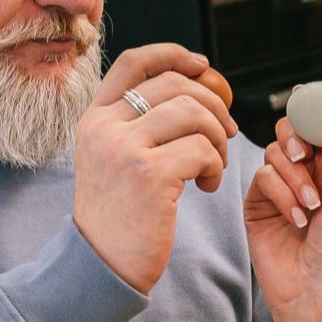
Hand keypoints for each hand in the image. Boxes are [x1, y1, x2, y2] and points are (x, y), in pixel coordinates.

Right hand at [73, 44, 239, 293]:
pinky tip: (206, 186)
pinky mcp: (149, 175)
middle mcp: (104, 127)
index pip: (135, 62)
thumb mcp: (113, 159)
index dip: (173, 54)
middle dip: (213, 104)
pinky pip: (201, 150)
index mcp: (94, 118)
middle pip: (175, 85)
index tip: (204, 66)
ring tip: (213, 165)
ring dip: (217, 138)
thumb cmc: (119, 215)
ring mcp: (124, 149)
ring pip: (193, 113)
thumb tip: (193, 88)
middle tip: (226, 133)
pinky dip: (215, 166)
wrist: (102, 266)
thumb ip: (138, 124)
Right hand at [244, 100, 321, 321]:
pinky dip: (279, 193)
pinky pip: (261, 176)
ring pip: (276, 152)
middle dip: (298, 139)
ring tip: (309, 208)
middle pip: (293, 130)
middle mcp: (308, 173)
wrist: (311, 294)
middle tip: (306, 157)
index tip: (315, 106)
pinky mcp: (258, 202)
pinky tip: (294, 218)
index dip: (319, 112)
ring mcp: (280, 187)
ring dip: (294, 177)